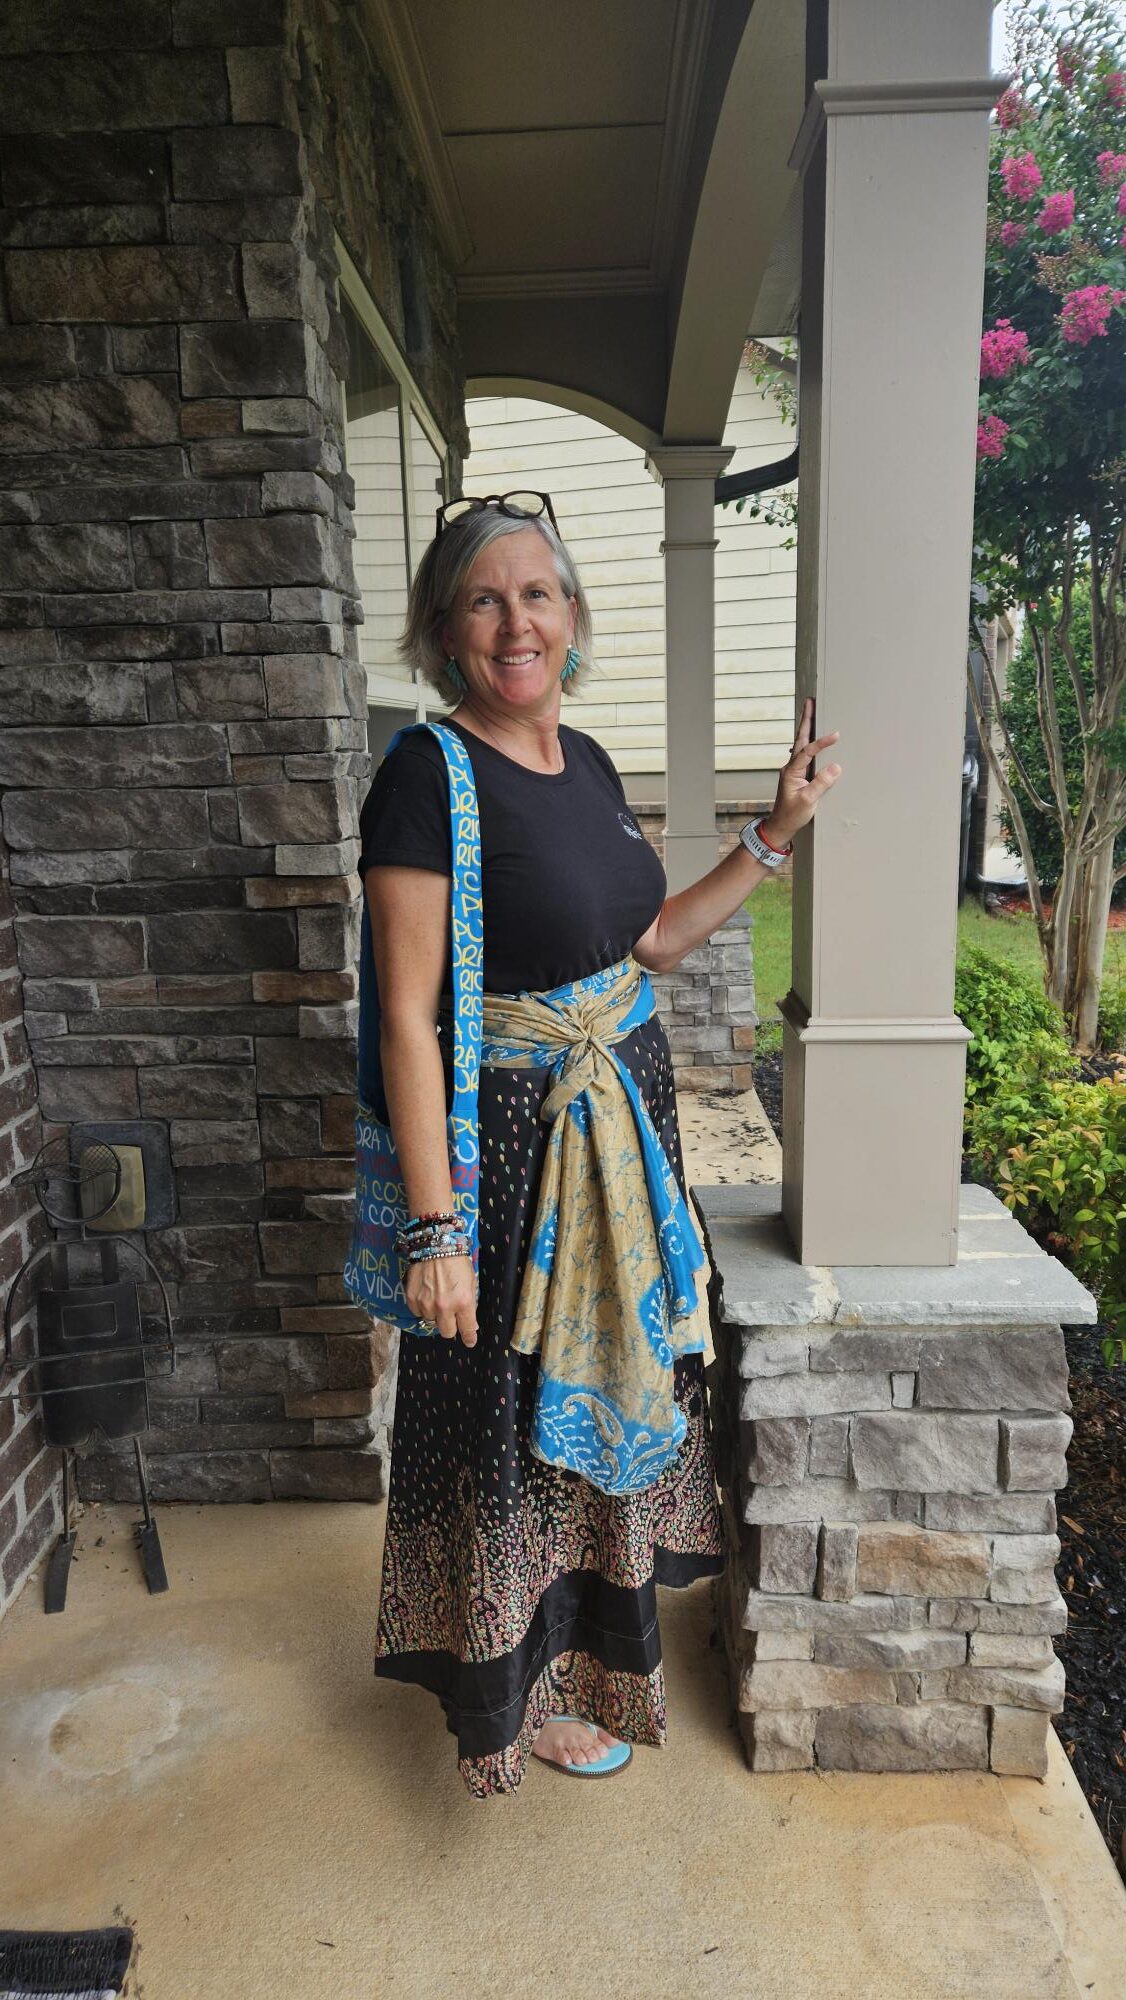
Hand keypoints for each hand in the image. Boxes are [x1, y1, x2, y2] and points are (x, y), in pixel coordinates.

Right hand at [404, 1253, 477, 1347]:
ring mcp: (426, 1304)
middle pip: (447, 1332)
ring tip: (437, 1296)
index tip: (469, 1341)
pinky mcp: (412, 1299)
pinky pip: (418, 1313)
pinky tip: (426, 1294)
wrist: (434, 1243)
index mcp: (463, 1302)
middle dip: (451, 1326)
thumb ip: (470, 1304)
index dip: (469, 1338)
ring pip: (431, 1322)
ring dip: (435, 1314)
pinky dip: (422, 1307)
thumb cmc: (457, 1261)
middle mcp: (444, 1307)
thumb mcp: (470, 1282)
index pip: (467, 1330)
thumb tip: (470, 1324)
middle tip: (451, 1316)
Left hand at [762, 696, 841, 846]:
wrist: (780, 826)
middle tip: (810, 701)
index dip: (821, 742)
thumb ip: (821, 784)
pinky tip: (813, 735)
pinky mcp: (799, 774)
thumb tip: (836, 767)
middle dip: (806, 720)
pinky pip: (805, 753)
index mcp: (791, 771)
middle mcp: (791, 766)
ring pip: (801, 743)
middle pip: (800, 738)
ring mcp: (794, 769)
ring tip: (812, 711)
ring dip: (807, 727)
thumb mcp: (808, 801)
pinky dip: (810, 740)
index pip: (807, 751)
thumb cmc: (792, 815)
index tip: (835, 735)